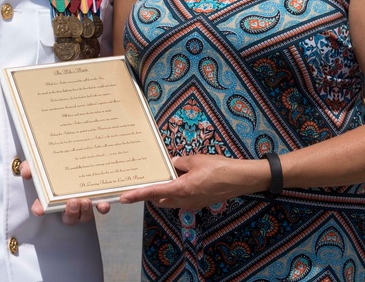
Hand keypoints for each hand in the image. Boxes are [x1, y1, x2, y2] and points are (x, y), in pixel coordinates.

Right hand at [20, 160, 110, 222]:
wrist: (83, 155)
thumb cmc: (58, 164)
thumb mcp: (43, 163)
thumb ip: (33, 166)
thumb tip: (26, 171)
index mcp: (54, 198)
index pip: (43, 206)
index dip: (40, 208)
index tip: (39, 210)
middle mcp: (69, 204)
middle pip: (69, 218)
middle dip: (71, 213)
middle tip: (72, 202)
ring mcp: (85, 203)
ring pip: (85, 217)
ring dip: (86, 212)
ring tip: (86, 201)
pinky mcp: (99, 198)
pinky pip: (102, 207)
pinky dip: (104, 207)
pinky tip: (106, 202)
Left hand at [118, 154, 266, 210]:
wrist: (241, 180)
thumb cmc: (220, 168)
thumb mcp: (197, 159)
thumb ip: (181, 162)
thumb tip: (173, 163)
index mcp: (182, 189)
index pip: (153, 192)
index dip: (137, 195)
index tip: (123, 198)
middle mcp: (185, 200)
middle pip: (159, 199)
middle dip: (151, 192)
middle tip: (145, 180)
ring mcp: (192, 203)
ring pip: (170, 200)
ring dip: (164, 191)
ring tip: (164, 176)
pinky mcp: (199, 202)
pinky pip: (181, 199)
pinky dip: (176, 191)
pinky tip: (181, 178)